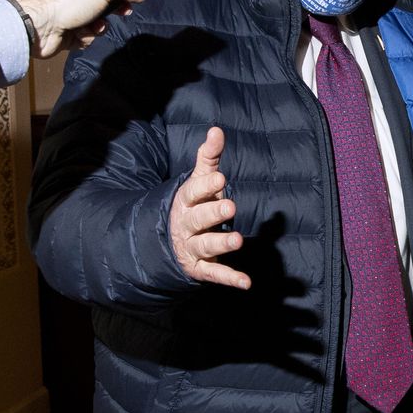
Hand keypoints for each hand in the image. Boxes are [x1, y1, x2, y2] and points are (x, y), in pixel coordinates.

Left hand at [8, 0, 144, 57]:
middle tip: (122, 11)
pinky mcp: (63, 30)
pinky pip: (85, 35)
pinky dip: (86, 36)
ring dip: (98, 25)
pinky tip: (79, 33)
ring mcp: (66, 11)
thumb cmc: (60, 1)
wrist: (37, 27)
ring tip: (93, 26)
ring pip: (95, 20)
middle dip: (111, 9)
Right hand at [168, 126, 249, 288]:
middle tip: (230, 206)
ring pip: (205, 245)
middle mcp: (186, 225)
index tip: (220, 178)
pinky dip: (230, 278)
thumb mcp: (199, 181)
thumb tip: (216, 129)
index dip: (206, 186)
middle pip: (198, 219)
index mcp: (186, 201)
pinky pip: (214, 273)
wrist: (166, 241)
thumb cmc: (192, 205)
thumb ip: (209, 157)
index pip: (193, 191)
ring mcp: (191, 248)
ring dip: (221, 244)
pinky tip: (246, 283)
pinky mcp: (199, 268)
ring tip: (238, 240)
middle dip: (213, 213)